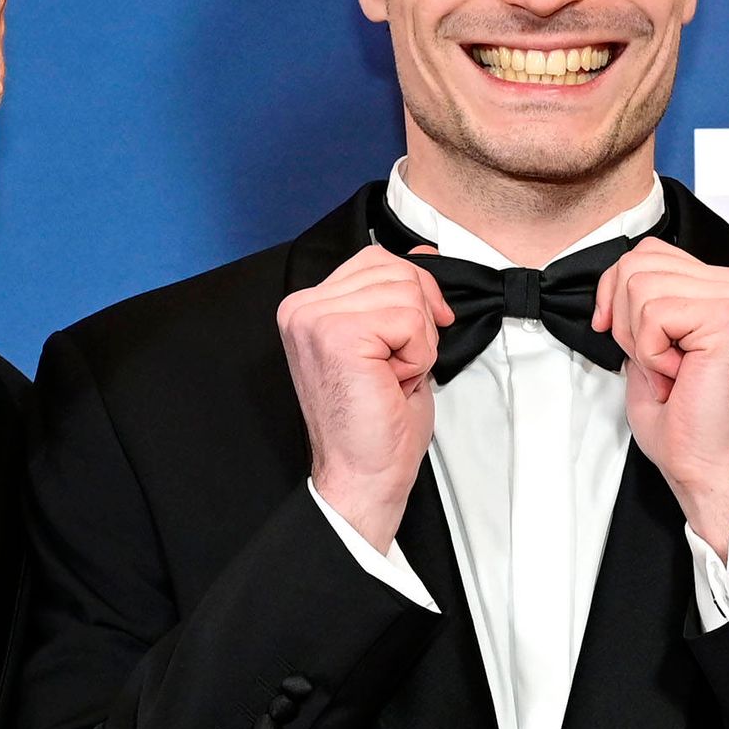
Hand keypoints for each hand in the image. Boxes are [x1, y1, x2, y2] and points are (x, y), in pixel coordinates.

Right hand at [279, 243, 448, 553]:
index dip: (413, 296)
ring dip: (417, 342)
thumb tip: (425, 252)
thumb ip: (400, 293)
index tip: (410, 342)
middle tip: (395, 368)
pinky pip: (409, 319)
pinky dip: (417, 355)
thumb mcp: (395, 342)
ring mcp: (315, 319)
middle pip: (395, 270)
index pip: (378, 260)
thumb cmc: (377, 424)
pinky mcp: (338, 335)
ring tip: (391, 377)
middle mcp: (303, 308)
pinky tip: (392, 382)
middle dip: (417, 320)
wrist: (363, 476)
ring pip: (407, 293)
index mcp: (309, 306)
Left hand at [599, 240, 728, 550]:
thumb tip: (613, 281)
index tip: (619, 334)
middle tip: (656, 362)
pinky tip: (679, 374)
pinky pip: (654, 314)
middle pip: (637, 262)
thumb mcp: (647, 345)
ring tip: (670, 370)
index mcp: (720, 287)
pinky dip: (651, 353)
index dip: (614, 293)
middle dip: (625, 319)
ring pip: (640, 285)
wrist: (706, 464)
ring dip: (640, 340)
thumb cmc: (684, 419)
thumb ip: (639, 303)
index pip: (647, 251)